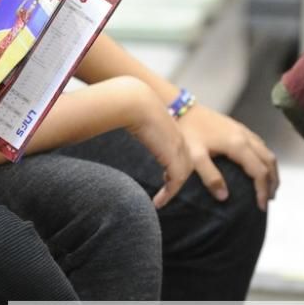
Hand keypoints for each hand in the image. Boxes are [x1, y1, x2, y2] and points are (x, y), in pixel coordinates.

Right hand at [119, 78, 194, 208]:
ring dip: (172, 190)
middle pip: (186, 164)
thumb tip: (118, 118)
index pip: (180, 150)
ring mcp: (179, 149)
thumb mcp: (135, 114)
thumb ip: (134, 122)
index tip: (165, 174)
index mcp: (172, 128)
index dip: (175, 163)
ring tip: (160, 201)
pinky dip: (169, 193)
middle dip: (178, 178)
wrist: (136, 103)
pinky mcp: (174, 159)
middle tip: (166, 191)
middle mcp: (180, 139)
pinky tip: (158, 201)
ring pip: (183, 175)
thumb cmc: (129, 105)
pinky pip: (176, 182)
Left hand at [177, 105, 278, 210]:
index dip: (262, 190)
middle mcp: (246, 136)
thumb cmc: (186, 131)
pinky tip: (257, 166)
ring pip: (267, 152)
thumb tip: (224, 197)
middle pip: (269, 162)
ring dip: (271, 171)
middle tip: (268, 199)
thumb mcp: (195, 157)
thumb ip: (210, 177)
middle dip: (272, 182)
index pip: (259, 172)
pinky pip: (260, 145)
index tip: (260, 206)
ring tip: (267, 187)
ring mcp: (243, 130)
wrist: (180, 107)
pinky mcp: (237, 126)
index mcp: (238, 145)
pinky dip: (264, 159)